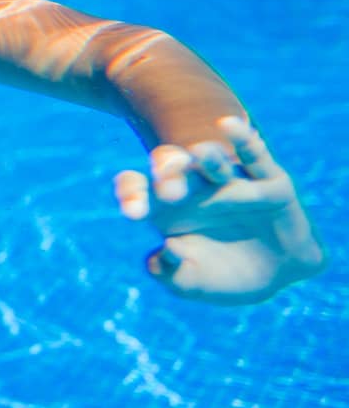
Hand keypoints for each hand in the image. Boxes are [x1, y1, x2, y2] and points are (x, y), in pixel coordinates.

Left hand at [113, 116, 326, 304]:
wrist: (277, 275)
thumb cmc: (223, 276)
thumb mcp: (191, 282)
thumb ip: (170, 273)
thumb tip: (163, 253)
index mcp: (166, 207)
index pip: (139, 191)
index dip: (131, 193)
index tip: (133, 212)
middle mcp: (194, 188)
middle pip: (173, 171)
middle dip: (167, 173)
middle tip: (167, 189)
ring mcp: (230, 182)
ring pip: (212, 161)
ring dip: (205, 157)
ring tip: (196, 155)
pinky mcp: (268, 180)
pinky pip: (254, 156)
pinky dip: (243, 138)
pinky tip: (230, 125)